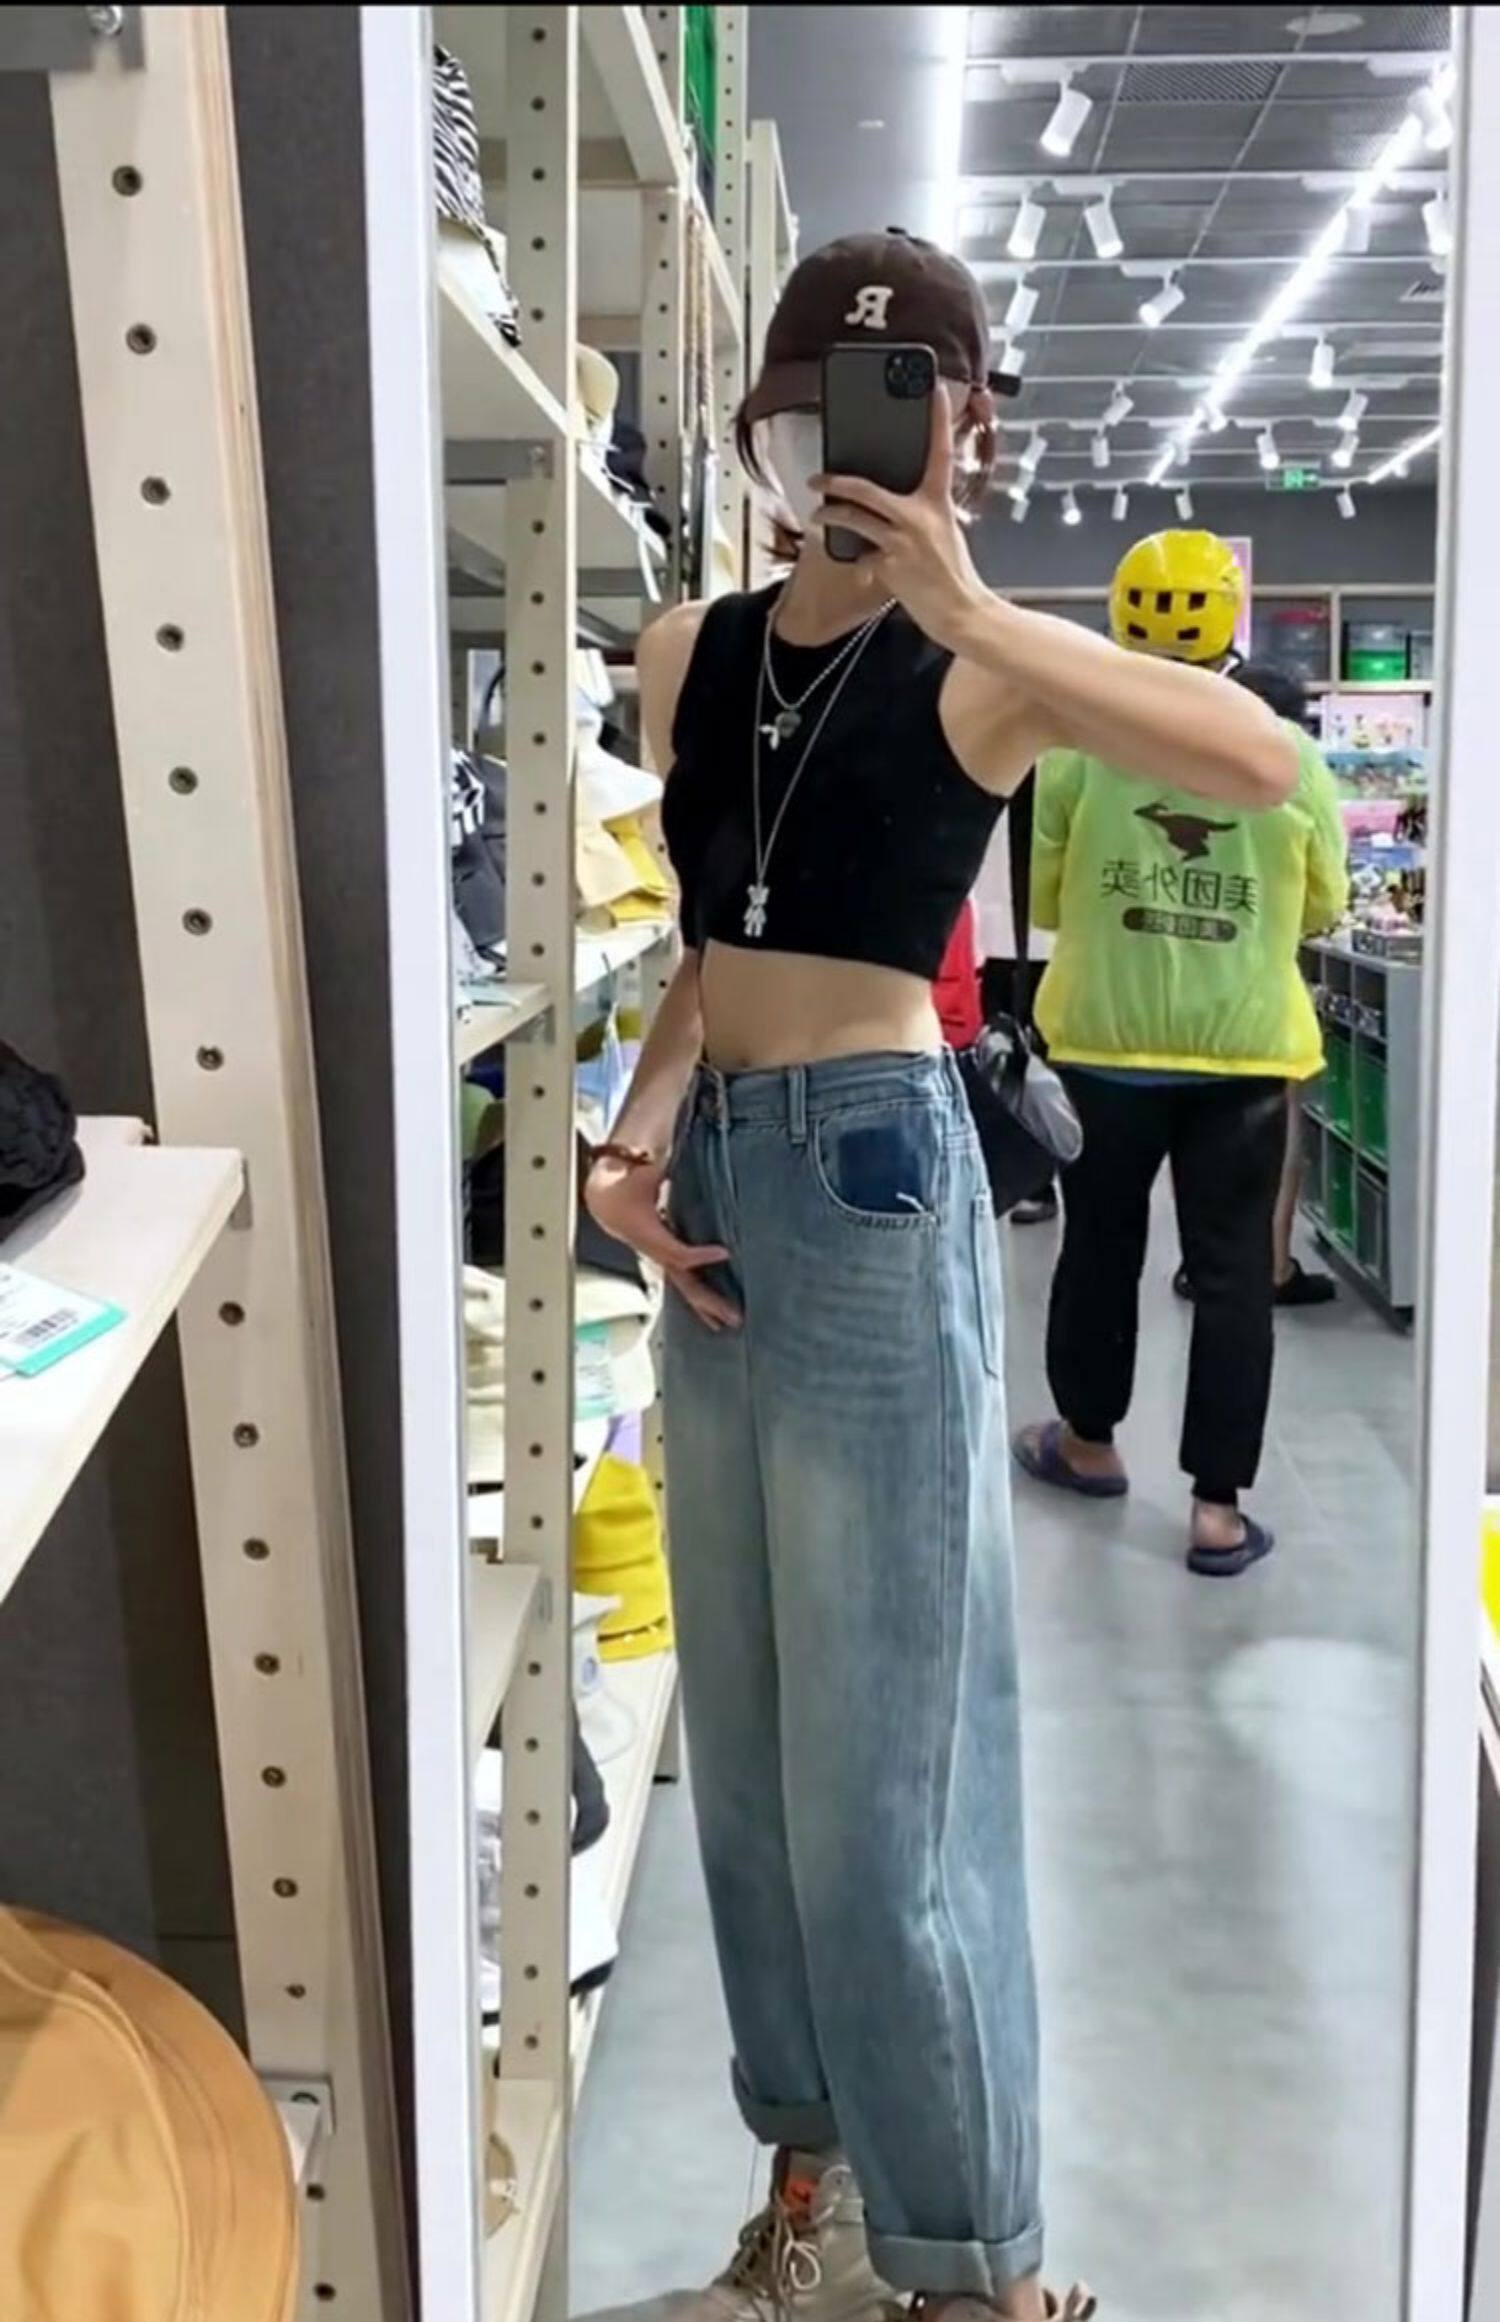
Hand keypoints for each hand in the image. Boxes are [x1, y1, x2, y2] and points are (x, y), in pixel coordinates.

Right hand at [585, 1156, 741, 1332]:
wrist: (605, 1199)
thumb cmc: (625, 1186)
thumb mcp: (643, 1174)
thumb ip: (658, 1169)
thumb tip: (666, 1162)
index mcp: (650, 1235)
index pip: (678, 1253)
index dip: (701, 1256)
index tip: (724, 1252)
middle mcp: (656, 1252)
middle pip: (685, 1283)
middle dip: (709, 1300)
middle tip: (734, 1315)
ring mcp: (660, 1258)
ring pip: (684, 1287)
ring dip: (706, 1306)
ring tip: (728, 1322)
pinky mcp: (664, 1258)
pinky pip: (683, 1281)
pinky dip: (698, 1297)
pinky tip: (712, 1312)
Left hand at [812, 393, 986, 649]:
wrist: (960, 611)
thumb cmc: (953, 573)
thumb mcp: (946, 532)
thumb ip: (923, 513)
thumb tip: (895, 504)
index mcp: (938, 502)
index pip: (941, 452)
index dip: (940, 419)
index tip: (937, 390)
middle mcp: (919, 515)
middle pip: (867, 488)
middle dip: (836, 482)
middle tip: (818, 478)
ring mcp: (902, 540)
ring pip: (853, 518)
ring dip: (830, 515)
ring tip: (819, 514)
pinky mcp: (889, 566)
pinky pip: (861, 556)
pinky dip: (857, 560)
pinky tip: (857, 566)